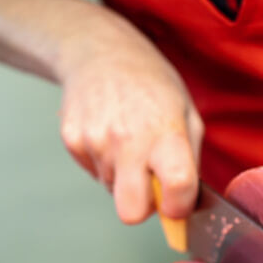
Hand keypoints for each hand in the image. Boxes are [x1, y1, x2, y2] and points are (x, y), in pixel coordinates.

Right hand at [58, 34, 202, 223]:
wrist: (99, 51)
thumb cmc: (150, 83)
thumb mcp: (186, 113)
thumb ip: (190, 161)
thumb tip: (186, 207)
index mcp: (165, 132)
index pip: (176, 187)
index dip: (179, 206)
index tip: (177, 203)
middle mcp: (128, 140)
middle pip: (131, 212)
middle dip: (143, 207)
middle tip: (150, 182)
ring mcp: (95, 141)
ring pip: (113, 190)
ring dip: (124, 175)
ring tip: (128, 140)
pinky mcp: (72, 141)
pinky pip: (94, 173)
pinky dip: (104, 162)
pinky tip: (109, 133)